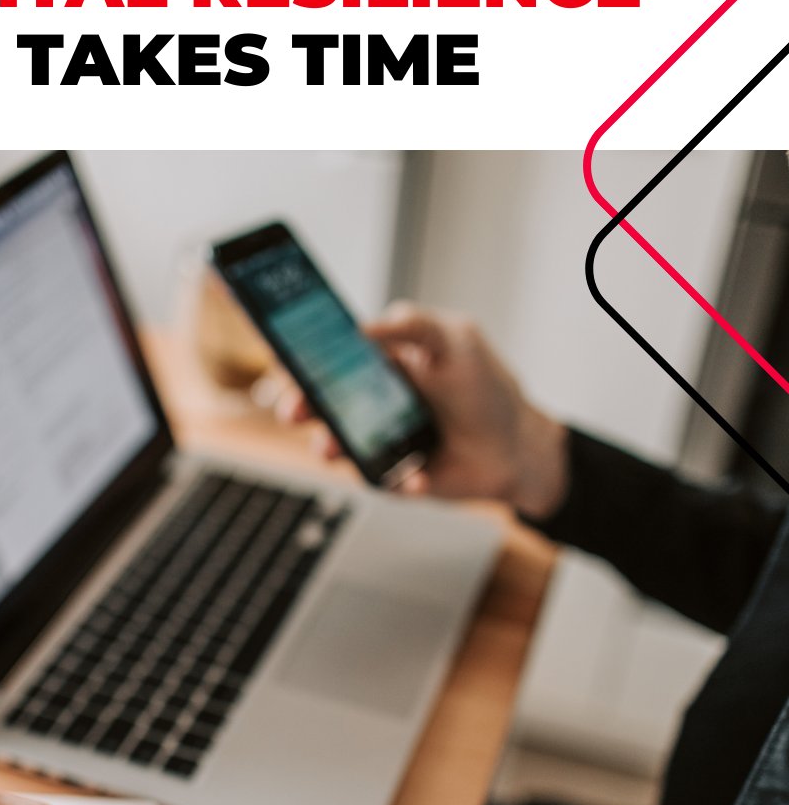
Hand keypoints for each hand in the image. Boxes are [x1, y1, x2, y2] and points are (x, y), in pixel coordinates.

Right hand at [278, 302, 568, 518]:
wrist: (518, 449)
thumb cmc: (487, 389)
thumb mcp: (456, 340)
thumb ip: (413, 324)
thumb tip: (362, 326)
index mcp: (380, 364)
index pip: (329, 356)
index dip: (302, 358)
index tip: (285, 361)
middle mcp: (371, 402)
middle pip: (320, 402)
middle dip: (300, 405)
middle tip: (294, 410)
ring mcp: (378, 440)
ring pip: (335, 445)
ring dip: (330, 447)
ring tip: (333, 450)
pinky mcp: (391, 476)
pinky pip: (378, 480)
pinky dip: (396, 479)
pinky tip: (418, 475)